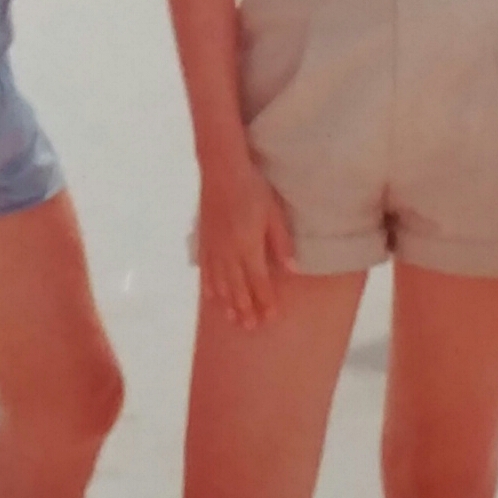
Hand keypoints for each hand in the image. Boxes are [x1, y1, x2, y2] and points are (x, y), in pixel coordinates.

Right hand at [198, 157, 295, 327]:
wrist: (221, 170)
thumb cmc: (253, 189)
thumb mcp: (275, 214)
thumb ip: (282, 244)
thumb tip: (294, 271)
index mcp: (249, 247)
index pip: (258, 282)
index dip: (265, 301)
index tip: (271, 318)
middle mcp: (229, 253)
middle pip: (238, 289)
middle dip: (246, 309)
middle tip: (252, 327)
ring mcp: (214, 248)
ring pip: (220, 284)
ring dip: (228, 303)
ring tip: (234, 320)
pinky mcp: (204, 241)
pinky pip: (206, 271)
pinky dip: (209, 287)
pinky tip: (212, 297)